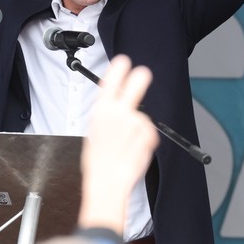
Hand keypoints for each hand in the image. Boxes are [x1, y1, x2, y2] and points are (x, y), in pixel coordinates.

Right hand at [78, 55, 158, 233]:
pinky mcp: (147, 133)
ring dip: (139, 129)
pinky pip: (149, 133)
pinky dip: (145, 141)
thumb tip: (116, 108)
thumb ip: (106, 117)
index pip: (111, 82)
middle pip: (135, 85)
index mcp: (100, 111)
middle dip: (140, 78)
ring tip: (126, 145)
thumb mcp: (94, 133)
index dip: (118, 69)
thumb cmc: (98, 162)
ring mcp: (134, 122)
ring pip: (142, 118)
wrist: (107, 182)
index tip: (124, 61)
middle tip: (143, 73)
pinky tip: (134, 150)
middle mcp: (118, 112)